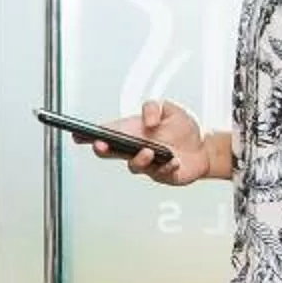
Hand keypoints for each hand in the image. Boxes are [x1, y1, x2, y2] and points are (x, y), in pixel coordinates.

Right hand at [93, 100, 208, 186]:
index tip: (78, 133)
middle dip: (102, 149)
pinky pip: (161, 173)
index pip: (105, 134)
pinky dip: (167, 166)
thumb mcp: (170, 109)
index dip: (88, 135)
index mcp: (132, 132)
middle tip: (100, 144)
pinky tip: (173, 161)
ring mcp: (146, 164)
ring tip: (148, 151)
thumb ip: (154, 107)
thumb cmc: (182, 130)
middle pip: (110, 152)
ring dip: (139, 159)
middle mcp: (135, 149)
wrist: (203, 148)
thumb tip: (147, 119)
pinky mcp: (161, 174)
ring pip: (134, 165)